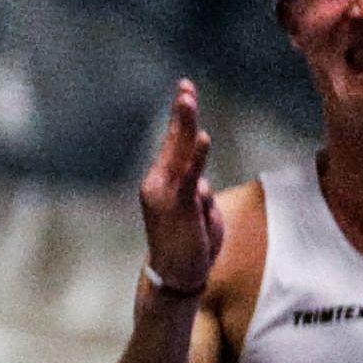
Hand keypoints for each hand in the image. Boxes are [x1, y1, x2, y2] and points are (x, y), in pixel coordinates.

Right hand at [138, 80, 223, 296]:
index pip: (175, 143)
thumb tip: (199, 181)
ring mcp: (166, 194)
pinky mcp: (178, 206)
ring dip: (184, 124)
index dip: (180, 116)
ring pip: (179, 152)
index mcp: (162, 182)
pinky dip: (196, 157)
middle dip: (181, 112)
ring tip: (188, 100)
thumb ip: (197, 192)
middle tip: (185, 86)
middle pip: (174, 141)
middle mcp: (158, 183)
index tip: (186, 90)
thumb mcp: (197, 211)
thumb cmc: (189, 245)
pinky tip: (203, 138)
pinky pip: (189, 176)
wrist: (177, 276)